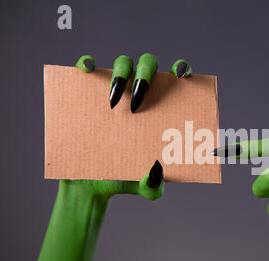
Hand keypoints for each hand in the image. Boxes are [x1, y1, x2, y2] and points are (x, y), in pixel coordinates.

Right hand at [69, 54, 191, 198]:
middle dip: (146, 75)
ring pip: (122, 63)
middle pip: (148, 65)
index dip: (182, 69)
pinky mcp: (86, 92)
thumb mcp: (145, 189)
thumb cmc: (124, 179)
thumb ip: (155, 187)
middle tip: (138, 102)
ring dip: (121, 72)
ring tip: (114, 102)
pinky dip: (87, 63)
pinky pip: (87, 67)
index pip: (176, 80)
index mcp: (161, 110)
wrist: (88, 187)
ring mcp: (113, 92)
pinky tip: (88, 71)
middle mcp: (139, 95)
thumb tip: (156, 171)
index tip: (181, 75)